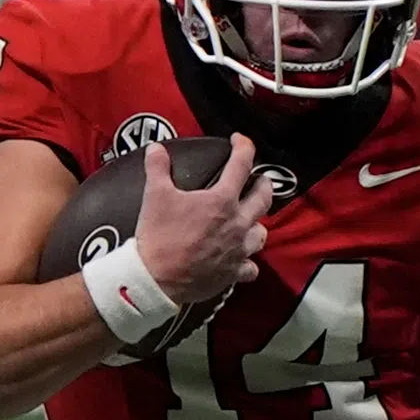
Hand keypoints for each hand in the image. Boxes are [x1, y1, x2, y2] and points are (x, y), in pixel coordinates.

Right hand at [135, 134, 272, 303]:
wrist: (155, 278)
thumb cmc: (158, 237)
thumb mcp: (155, 196)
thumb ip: (158, 168)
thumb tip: (155, 149)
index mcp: (222, 201)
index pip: (242, 164)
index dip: (243, 146)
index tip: (239, 141)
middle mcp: (237, 224)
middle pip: (264, 198)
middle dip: (262, 184)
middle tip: (257, 180)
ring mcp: (238, 250)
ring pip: (262, 233)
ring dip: (257, 223)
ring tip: (249, 220)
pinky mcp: (233, 273)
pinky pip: (251, 267)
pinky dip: (248, 262)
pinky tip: (242, 259)